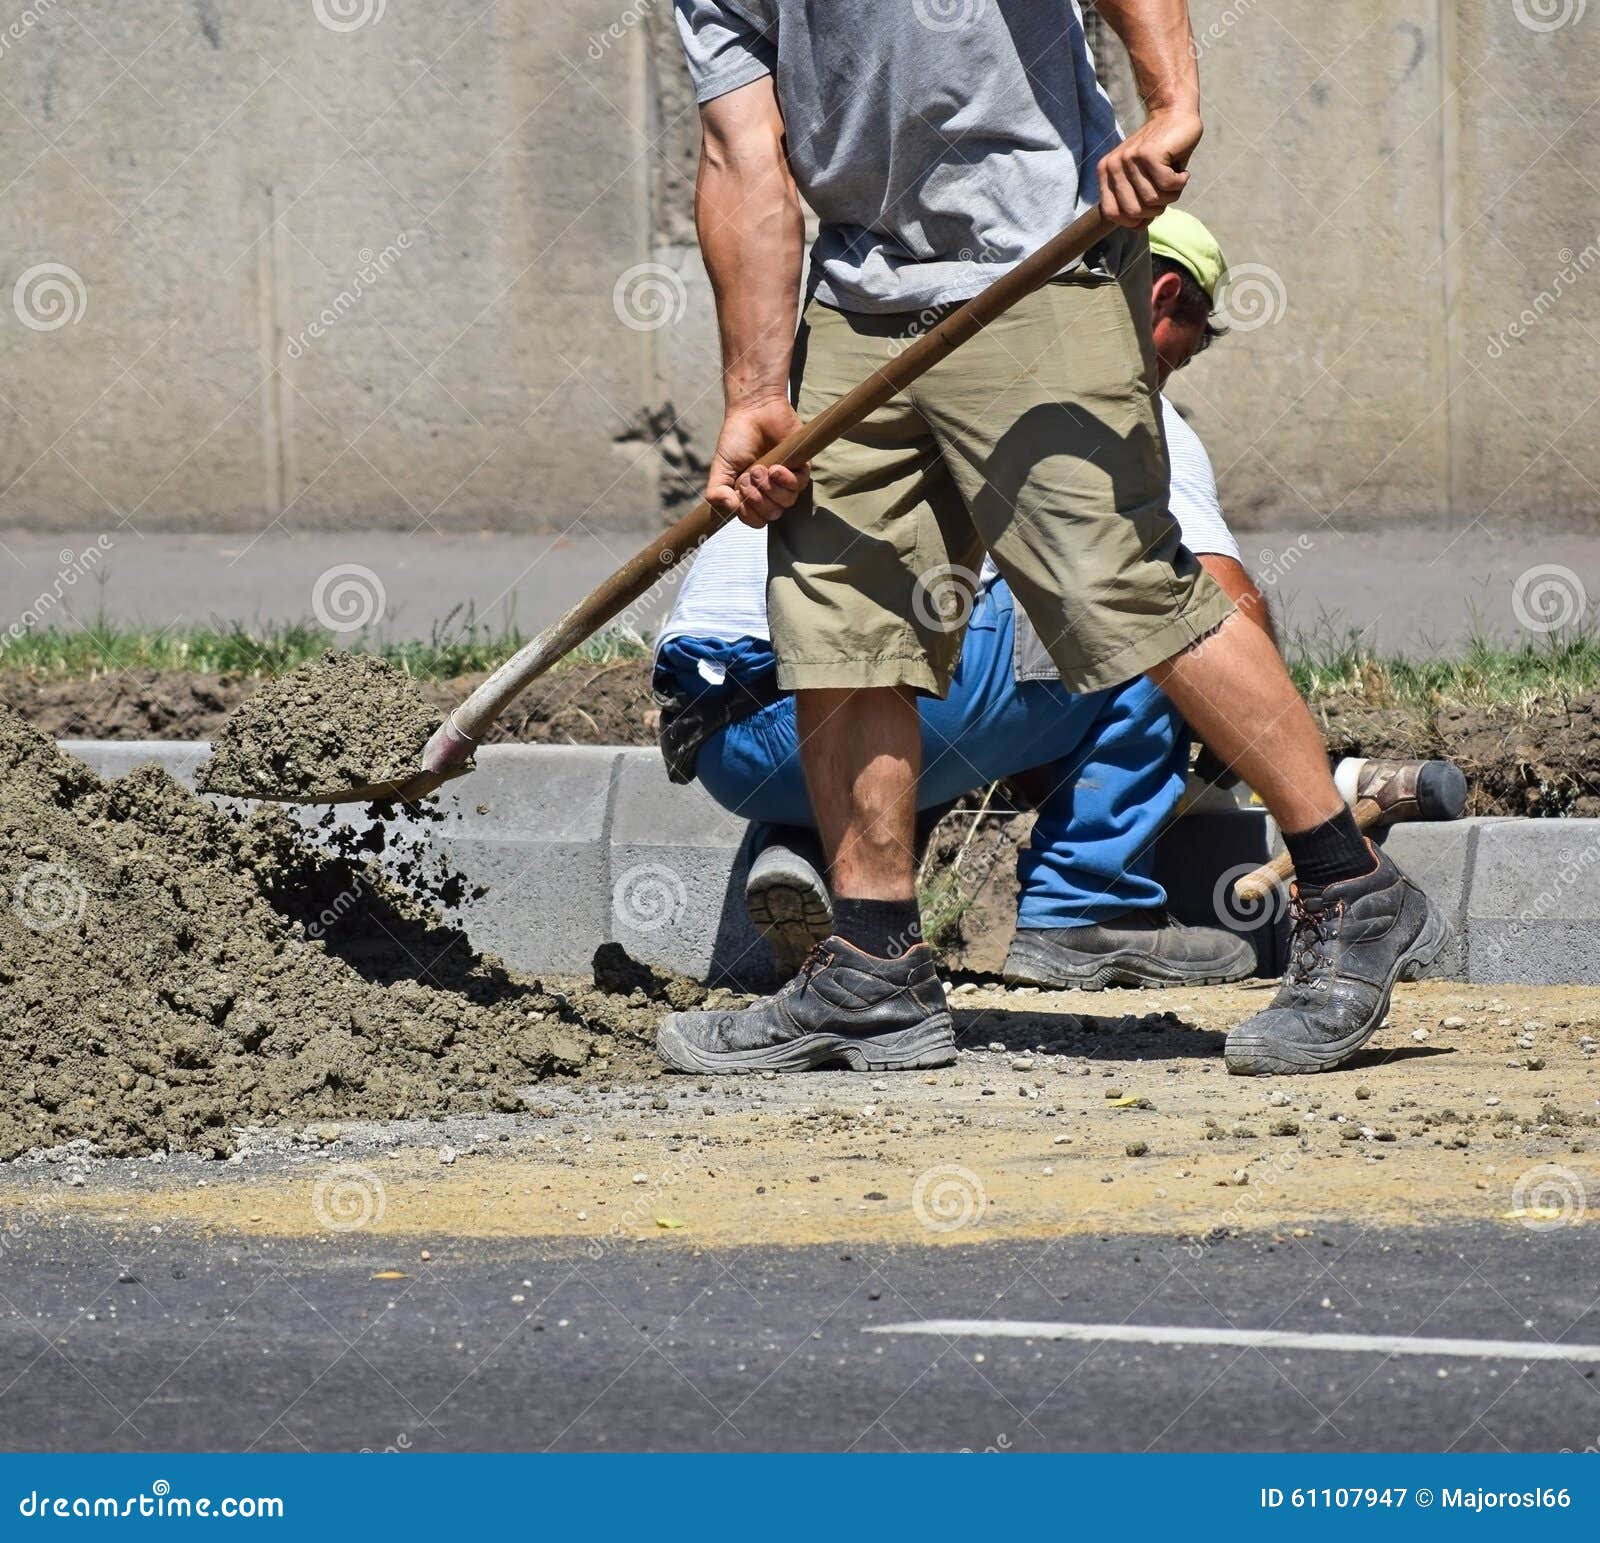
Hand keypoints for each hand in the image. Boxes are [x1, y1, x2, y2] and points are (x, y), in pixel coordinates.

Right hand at [706, 398, 808, 527]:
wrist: (754, 411)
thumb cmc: (737, 438)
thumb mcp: (720, 467)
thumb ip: (716, 491)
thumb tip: (729, 509)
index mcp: (751, 495)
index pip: (756, 520)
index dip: (749, 511)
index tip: (740, 490)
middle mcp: (770, 492)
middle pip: (772, 514)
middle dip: (758, 497)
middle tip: (750, 474)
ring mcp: (786, 481)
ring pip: (786, 503)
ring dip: (771, 488)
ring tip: (762, 467)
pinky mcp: (801, 468)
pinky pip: (800, 486)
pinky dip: (786, 479)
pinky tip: (776, 467)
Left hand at [1096, 106, 1201, 227]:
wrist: (1174, 115)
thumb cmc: (1160, 154)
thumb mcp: (1139, 179)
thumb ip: (1133, 201)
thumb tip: (1137, 226)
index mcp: (1105, 173)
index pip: (1111, 214)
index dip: (1132, 221)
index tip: (1149, 211)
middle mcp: (1113, 166)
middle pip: (1134, 211)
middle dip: (1155, 209)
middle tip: (1166, 192)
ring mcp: (1130, 158)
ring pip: (1153, 200)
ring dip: (1171, 195)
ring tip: (1175, 177)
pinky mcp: (1150, 153)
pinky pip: (1168, 186)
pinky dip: (1181, 182)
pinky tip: (1181, 171)